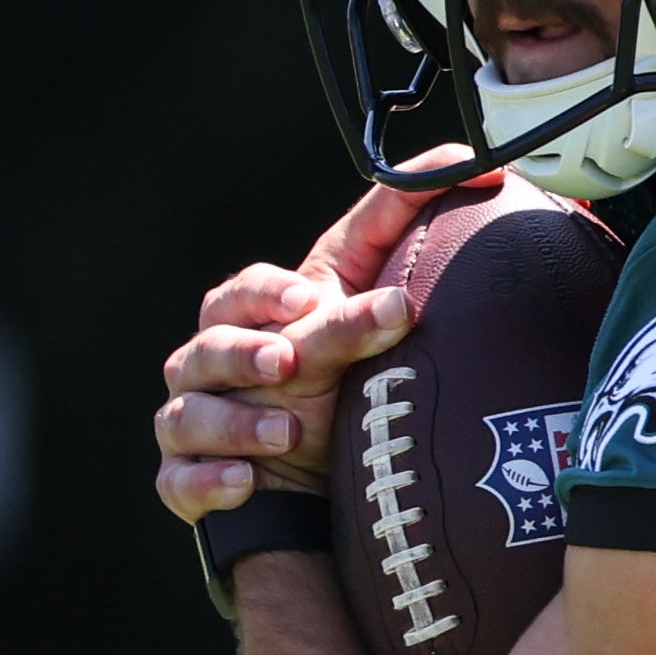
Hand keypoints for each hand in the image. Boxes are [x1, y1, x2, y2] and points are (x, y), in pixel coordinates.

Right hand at [151, 161, 476, 523]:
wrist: (311, 482)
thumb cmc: (334, 384)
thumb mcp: (367, 320)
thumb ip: (401, 251)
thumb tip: (475, 171)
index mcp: (252, 320)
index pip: (245, 291)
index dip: (268, 292)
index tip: (306, 300)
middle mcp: (212, 365)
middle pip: (210, 345)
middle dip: (244, 351)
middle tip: (287, 360)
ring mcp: (194, 422)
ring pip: (187, 414)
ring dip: (235, 422)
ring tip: (287, 431)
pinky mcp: (186, 481)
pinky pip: (180, 482)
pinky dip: (207, 482)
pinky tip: (242, 483)